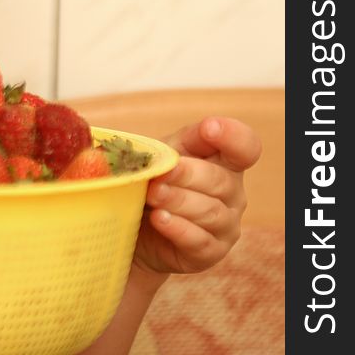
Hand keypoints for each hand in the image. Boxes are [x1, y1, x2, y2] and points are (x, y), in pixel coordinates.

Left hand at [133, 116, 260, 276]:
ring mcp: (225, 225)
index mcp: (224, 162)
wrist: (136, 229)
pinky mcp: (210, 252)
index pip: (245, 147)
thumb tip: (165, 151)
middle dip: (187, 174)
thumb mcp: (158, 158)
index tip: (209, 129)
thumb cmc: (153, 184)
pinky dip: (178, 228)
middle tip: (159, 174)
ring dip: (178, 201)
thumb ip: (167, 148)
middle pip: (220, 180)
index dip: (233, 136)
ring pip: (210, 211)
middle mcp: (232, 193)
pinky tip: (159, 219)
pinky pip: (199, 240)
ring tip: (153, 195)